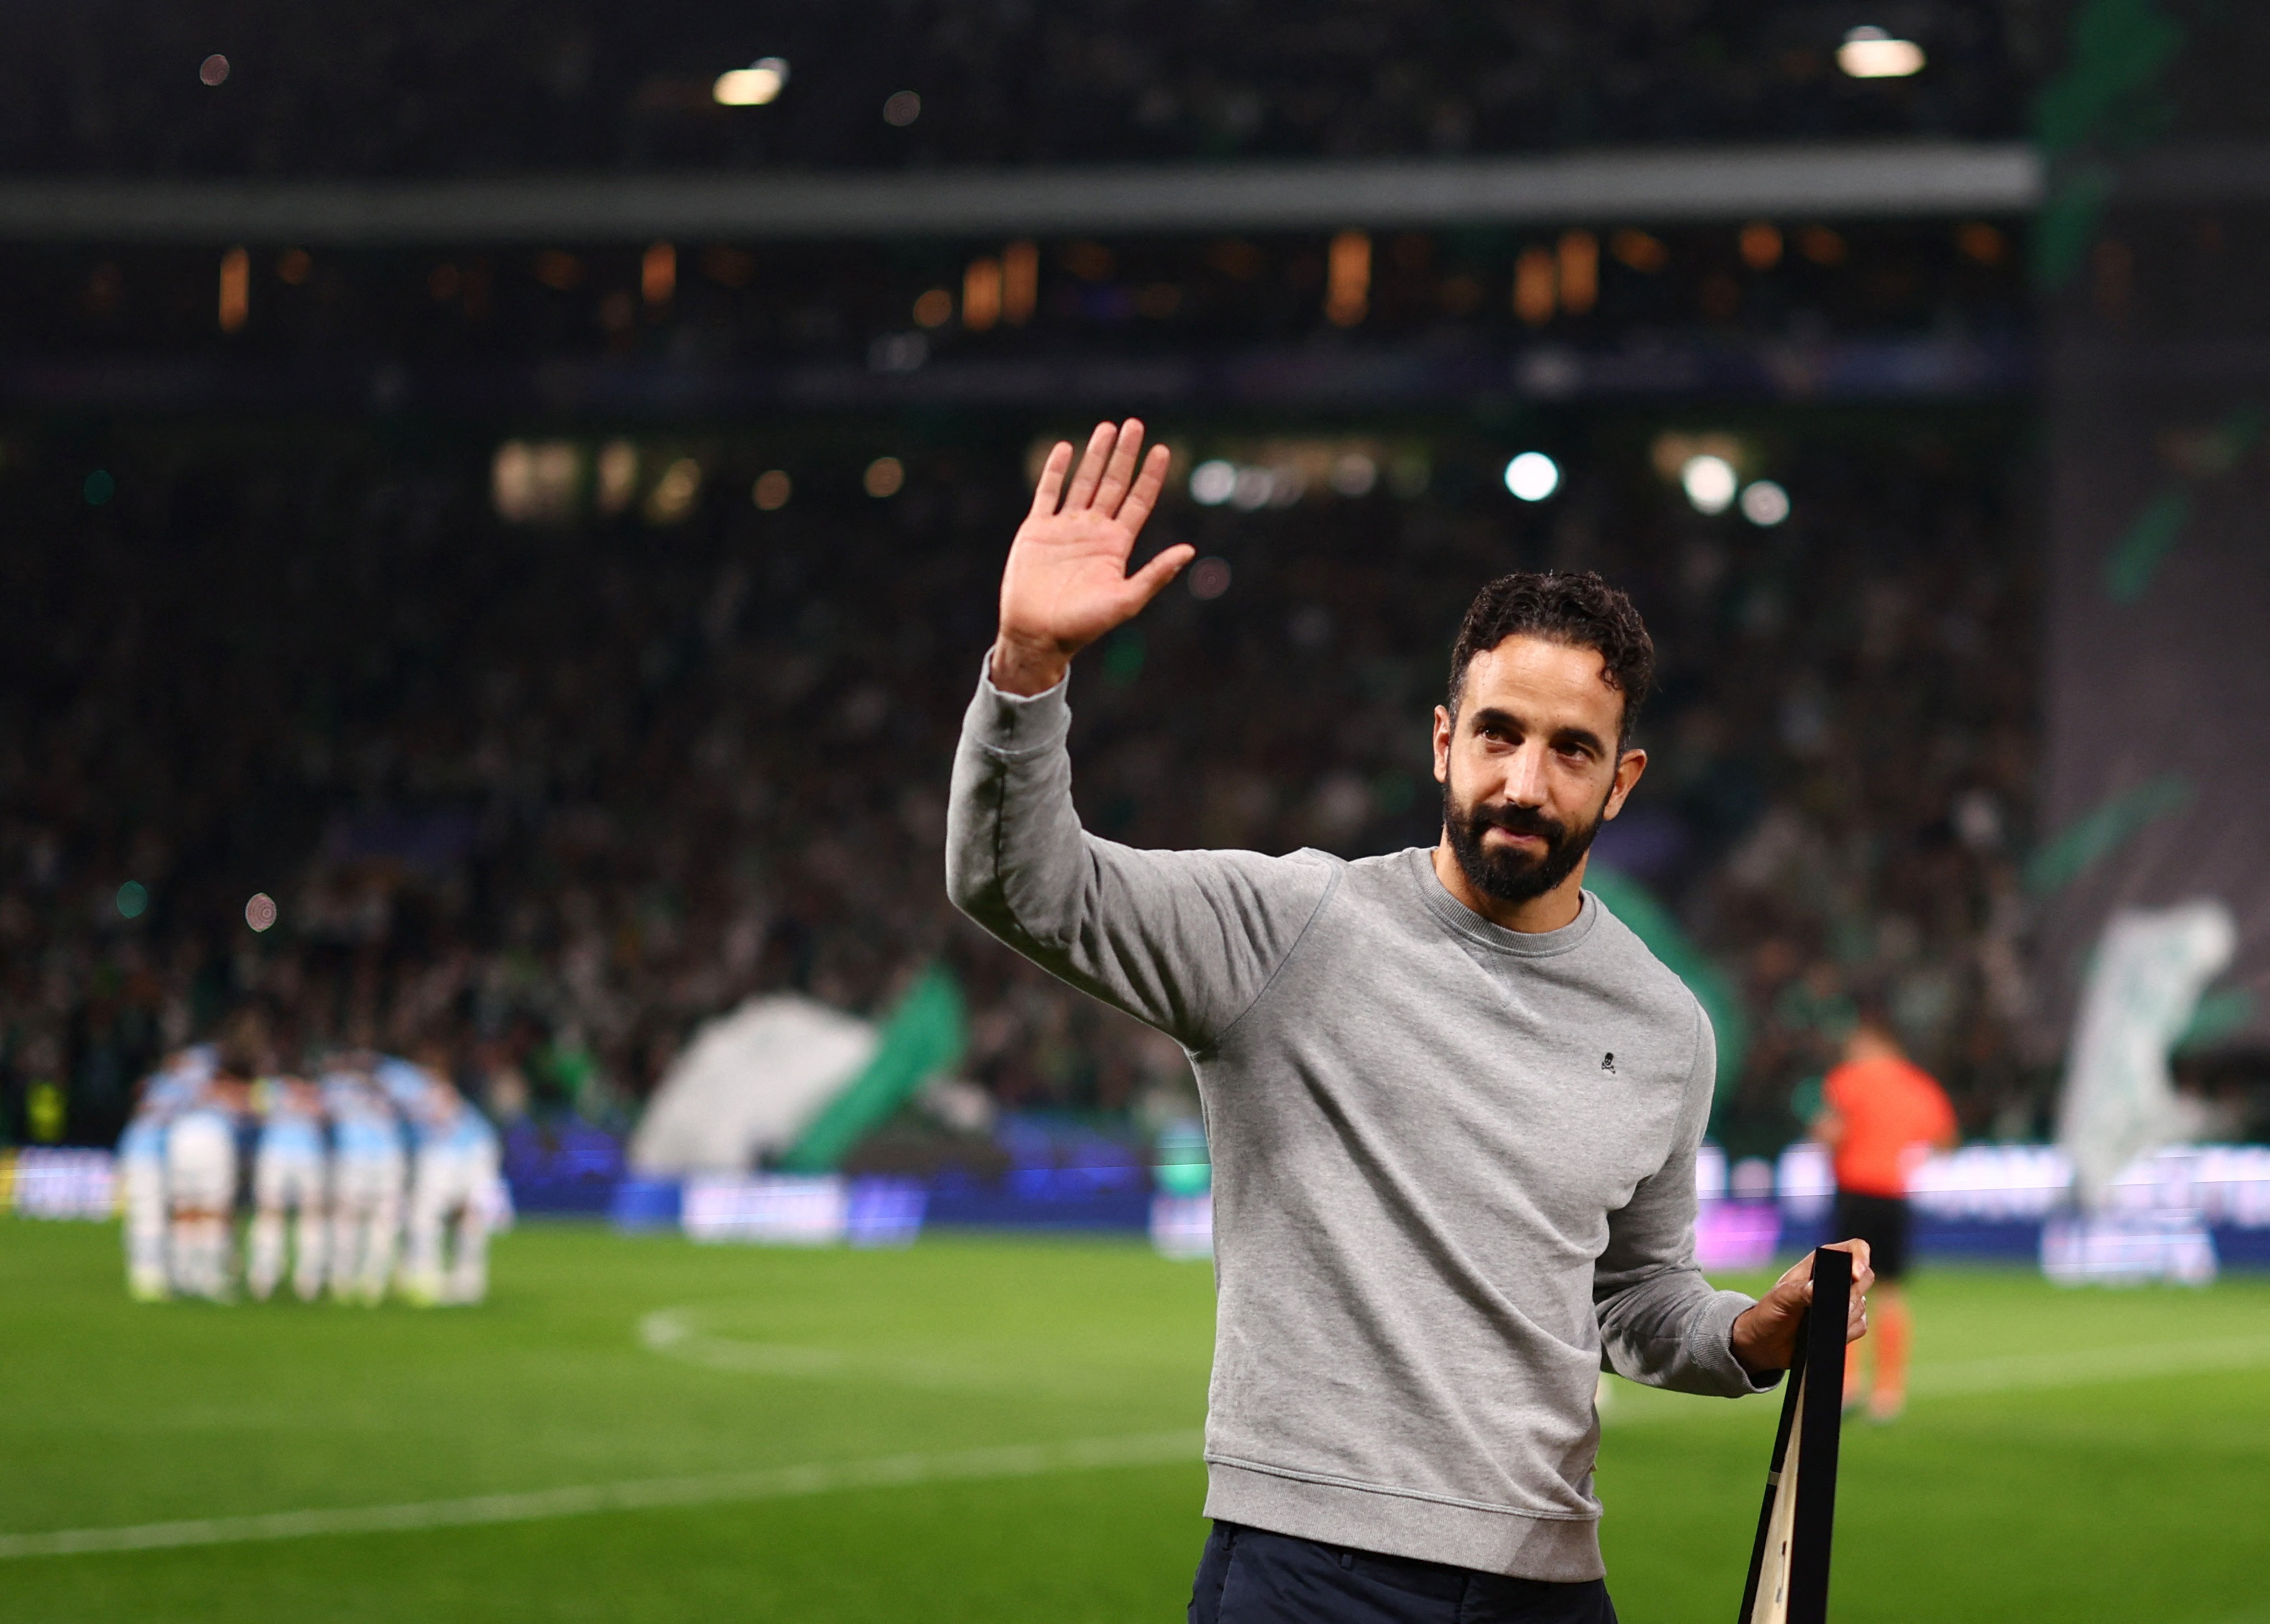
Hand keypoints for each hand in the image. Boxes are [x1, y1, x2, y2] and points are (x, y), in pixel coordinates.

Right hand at [990, 418, 1189, 694]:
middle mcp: (1093, 532)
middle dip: (1125, 455)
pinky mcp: (1037, 531)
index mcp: (1116, 546)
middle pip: (1113, 484)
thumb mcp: (1126, 601)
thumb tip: (1190, 550)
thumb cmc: (1083, 626)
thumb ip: (1156, 575)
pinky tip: (1065, 448)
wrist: (1037, 635)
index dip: (1151, 476)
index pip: (1139, 501)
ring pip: (1083, 482)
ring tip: (1108, 427)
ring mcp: (1065, 529)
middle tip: (1135, 425)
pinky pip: (1048, 493)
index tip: (1164, 449)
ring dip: (1095, 455)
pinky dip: (1055, 471)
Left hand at [1729, 1240, 1875, 1378]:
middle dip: (1852, 1294)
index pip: (1853, 1249)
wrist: (1766, 1342)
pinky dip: (1847, 1332)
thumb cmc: (1769, 1313)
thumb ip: (1799, 1292)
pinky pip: (1860, 1325)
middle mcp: (1835, 1280)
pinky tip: (1827, 1334)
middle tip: (1835, 1309)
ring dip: (1846, 1316)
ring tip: (1819, 1324)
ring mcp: (1842, 1302)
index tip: (1855, 1274)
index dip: (1860, 1257)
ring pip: (1862, 1304)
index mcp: (1819, 1264)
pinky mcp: (1846, 1324)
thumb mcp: (1779, 1299)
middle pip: (1865, 1277)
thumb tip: (1818, 1289)